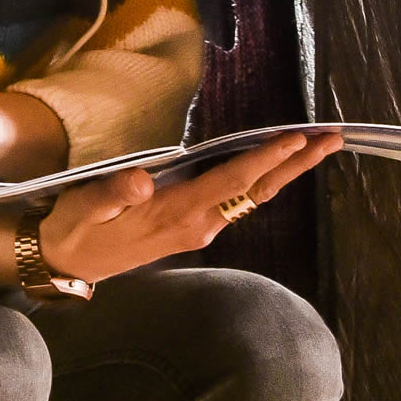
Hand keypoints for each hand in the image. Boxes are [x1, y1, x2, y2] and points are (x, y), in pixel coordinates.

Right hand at [37, 132, 341, 284]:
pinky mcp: (193, 227)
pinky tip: (272, 163)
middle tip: (333, 137)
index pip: (233, 182)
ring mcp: (199, 228)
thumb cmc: (76, 227)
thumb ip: (113, 192)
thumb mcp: (85, 207)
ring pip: (252, 195)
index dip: (266, 158)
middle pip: (257, 190)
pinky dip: (262, 177)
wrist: (67, 263)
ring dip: (285, 169)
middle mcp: (199, 224)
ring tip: (314, 144)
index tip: (298, 137)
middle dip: (296, 163)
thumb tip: (142, 178)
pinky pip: (238, 198)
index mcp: (179, 214)